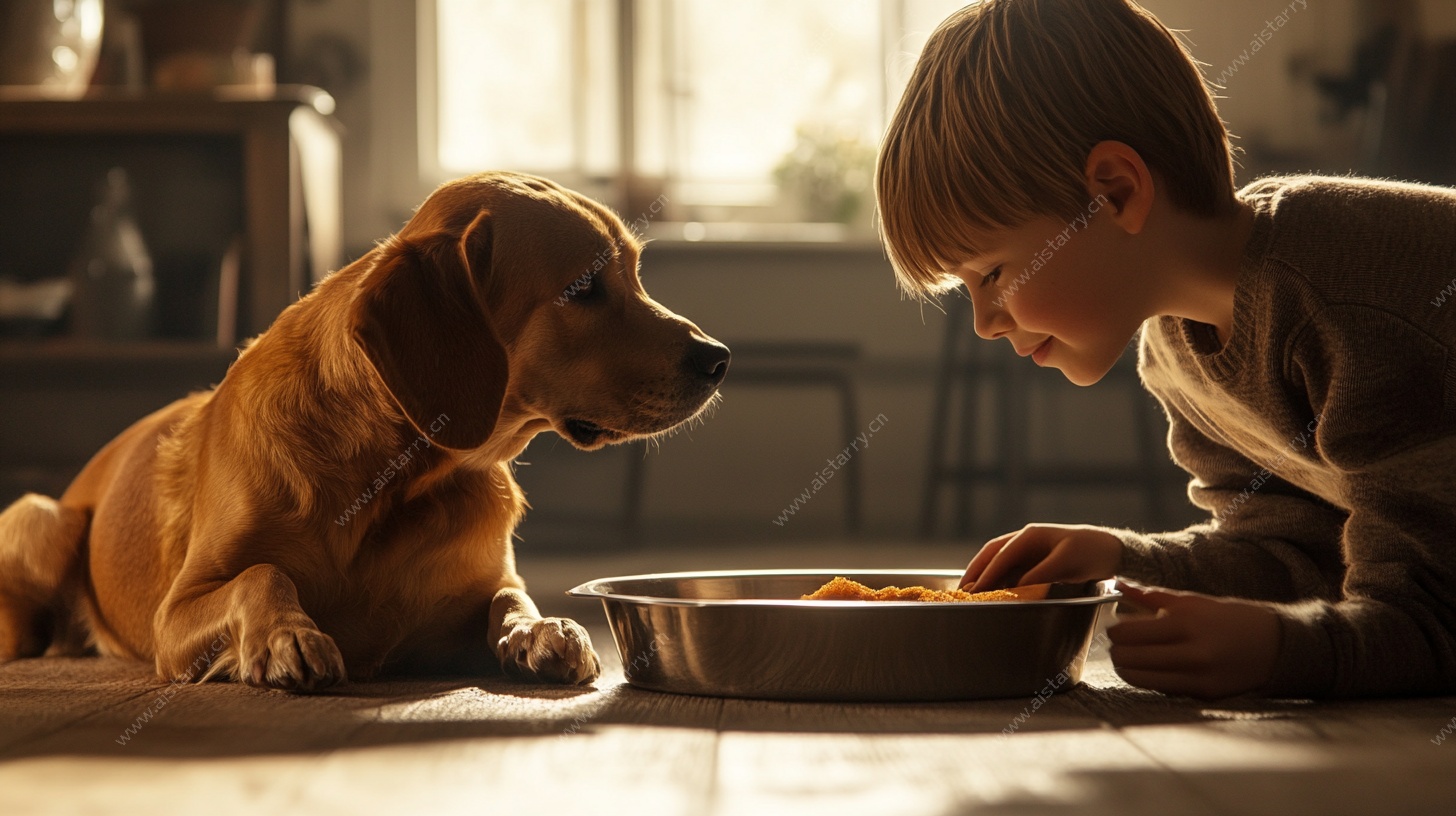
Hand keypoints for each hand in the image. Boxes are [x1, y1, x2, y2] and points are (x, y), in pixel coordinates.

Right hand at [960, 523, 1122, 591]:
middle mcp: (1025, 540)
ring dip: (984, 574)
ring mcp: (1029, 550)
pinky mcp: (1034, 560)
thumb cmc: (1090, 552)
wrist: (1111, 550)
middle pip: (992, 554)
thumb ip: (1039, 574)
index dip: (986, 573)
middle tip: (961, 590)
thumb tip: (1016, 587)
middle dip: (975, 571)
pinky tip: (992, 590)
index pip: (1001, 555)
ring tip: (971, 591)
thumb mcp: (1066, 563)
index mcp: (1030, 535)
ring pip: (998, 560)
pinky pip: (1010, 568)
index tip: (974, 589)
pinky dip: (998, 578)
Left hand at [1108, 582, 1280, 698]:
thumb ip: (1152, 596)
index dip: (1114, 632)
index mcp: (1186, 624)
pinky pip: (1160, 688)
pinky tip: (1152, 668)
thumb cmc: (1230, 618)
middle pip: (1128, 659)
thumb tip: (1118, 585)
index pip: (1128, 634)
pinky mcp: (1202, 694)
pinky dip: (1148, 679)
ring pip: (1138, 679)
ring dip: (1127, 668)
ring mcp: (1197, 677)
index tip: (1115, 628)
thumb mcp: (1193, 601)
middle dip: (1117, 651)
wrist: (1275, 645)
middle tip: (1119, 644)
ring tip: (1129, 658)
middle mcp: (1191, 653)